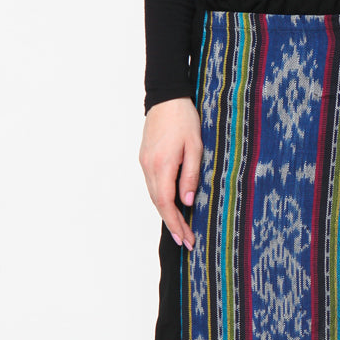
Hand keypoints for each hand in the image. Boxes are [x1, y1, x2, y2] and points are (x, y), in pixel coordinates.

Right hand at [139, 97, 202, 249]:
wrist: (166, 98)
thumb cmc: (184, 120)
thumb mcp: (195, 147)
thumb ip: (190, 175)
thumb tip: (186, 201)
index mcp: (162, 165)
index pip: (166, 203)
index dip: (176, 223)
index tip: (185, 239)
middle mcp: (149, 167)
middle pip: (159, 204)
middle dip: (172, 224)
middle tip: (185, 241)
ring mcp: (144, 163)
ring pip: (154, 196)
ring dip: (167, 214)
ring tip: (181, 229)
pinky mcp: (145, 159)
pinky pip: (153, 186)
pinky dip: (162, 201)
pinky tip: (172, 208)